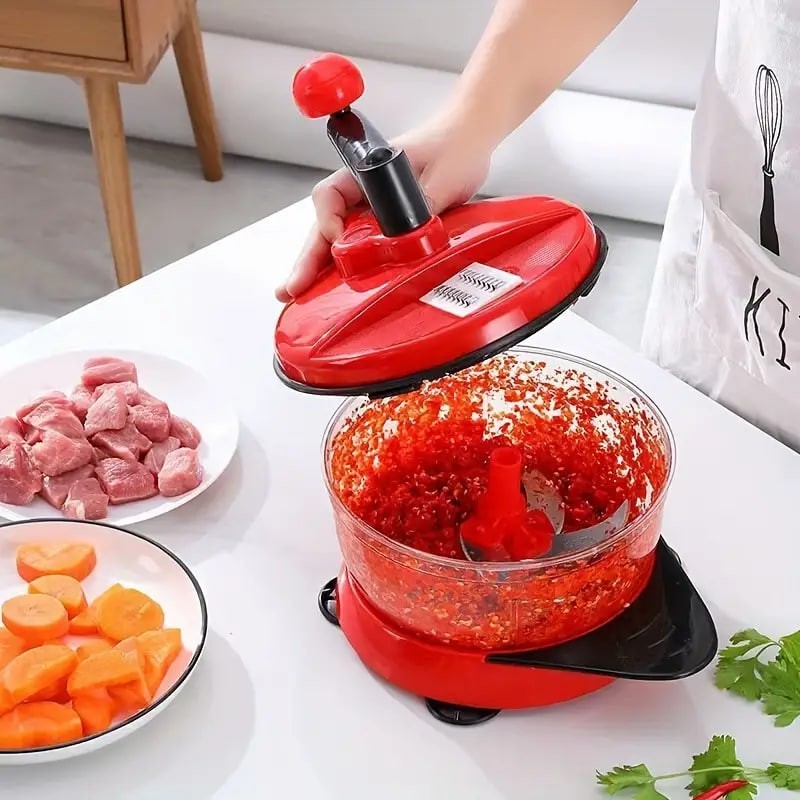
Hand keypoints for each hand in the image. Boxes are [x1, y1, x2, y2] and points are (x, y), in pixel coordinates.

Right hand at [275, 120, 490, 301]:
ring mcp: (374, 209)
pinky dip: (347, 267)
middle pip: (326, 225)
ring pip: (339, 239)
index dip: (328, 221)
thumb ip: (424, 206)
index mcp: (367, 170)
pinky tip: (334, 289)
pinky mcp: (389, 224)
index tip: (338, 243)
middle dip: (309, 257)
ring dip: (321, 266)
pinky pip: (362, 247)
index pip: (330, 195)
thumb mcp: (442, 178)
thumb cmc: (455, 145)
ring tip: (300, 293)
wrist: (472, 138)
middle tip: (292, 287)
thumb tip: (408, 239)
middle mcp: (364, 191)